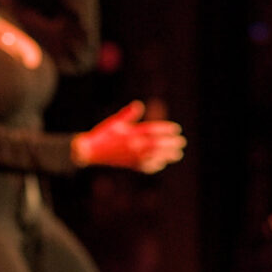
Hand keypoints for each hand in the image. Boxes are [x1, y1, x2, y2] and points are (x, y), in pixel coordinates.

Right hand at [71, 100, 185, 173]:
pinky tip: (161, 164)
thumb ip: (128, 114)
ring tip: (177, 155)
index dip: (166, 129)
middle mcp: (132, 145)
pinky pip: (144, 167)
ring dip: (167, 155)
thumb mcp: (114, 122)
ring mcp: (131, 156)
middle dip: (170, 143)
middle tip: (181, 142)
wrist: (89, 151)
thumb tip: (140, 104)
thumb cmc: (102, 134)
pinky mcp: (128, 165)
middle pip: (156, 144)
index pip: (152, 130)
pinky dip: (154, 166)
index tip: (176, 129)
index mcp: (130, 133)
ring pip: (153, 156)